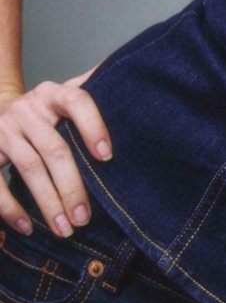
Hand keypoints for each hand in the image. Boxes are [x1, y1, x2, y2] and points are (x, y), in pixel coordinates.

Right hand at [0, 67, 111, 238]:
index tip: (108, 156)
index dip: (93, 126)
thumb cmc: (43, 109)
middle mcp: (27, 108)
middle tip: (85, 217)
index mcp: (52, 93)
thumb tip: (136, 74)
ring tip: (65, 228)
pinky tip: (27, 227)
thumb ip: (93, 87)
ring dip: (48, 202)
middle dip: (72, 186)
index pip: (77, 101)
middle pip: (55, 148)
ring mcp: (4, 129)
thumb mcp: (64, 93)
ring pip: (29, 168)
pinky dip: (10, 208)